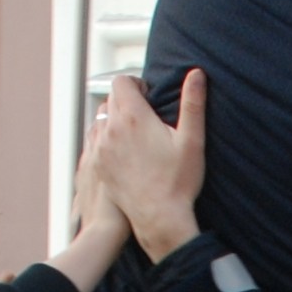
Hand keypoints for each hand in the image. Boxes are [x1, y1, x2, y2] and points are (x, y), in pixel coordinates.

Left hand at [98, 68, 207, 261]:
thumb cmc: (178, 181)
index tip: (148, 96)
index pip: (121, 81)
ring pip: (100, 119)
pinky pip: (95, 140)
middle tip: (146, 115)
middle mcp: (111, 129)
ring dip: (114, 119)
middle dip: (126, 100)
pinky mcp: (97, 166)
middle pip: (110, 98)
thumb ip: (193, 103)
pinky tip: (125, 152)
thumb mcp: (192, 140)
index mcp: (133, 117)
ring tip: (135, 133)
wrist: (159, 218)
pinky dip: (106, 138)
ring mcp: (100, 148)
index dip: (135, 84)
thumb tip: (196, 73)